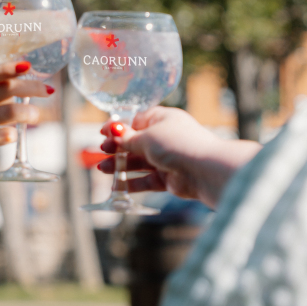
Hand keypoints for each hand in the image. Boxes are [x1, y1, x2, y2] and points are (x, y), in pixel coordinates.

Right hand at [0, 61, 52, 177]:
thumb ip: (0, 87)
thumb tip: (32, 74)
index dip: (10, 68)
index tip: (28, 66)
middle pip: (5, 89)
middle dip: (31, 88)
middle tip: (48, 91)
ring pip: (6, 112)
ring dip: (27, 112)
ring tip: (35, 116)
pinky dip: (10, 135)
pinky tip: (14, 135)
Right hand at [98, 107, 260, 208]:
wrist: (204, 170)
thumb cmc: (177, 144)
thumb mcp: (147, 137)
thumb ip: (128, 138)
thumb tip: (113, 132)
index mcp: (163, 119)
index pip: (137, 121)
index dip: (119, 127)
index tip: (102, 132)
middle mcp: (165, 138)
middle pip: (135, 143)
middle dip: (117, 148)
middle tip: (102, 151)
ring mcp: (167, 159)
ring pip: (138, 162)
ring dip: (120, 166)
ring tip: (103, 169)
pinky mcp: (168, 179)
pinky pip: (146, 180)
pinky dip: (132, 183)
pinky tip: (116, 186)